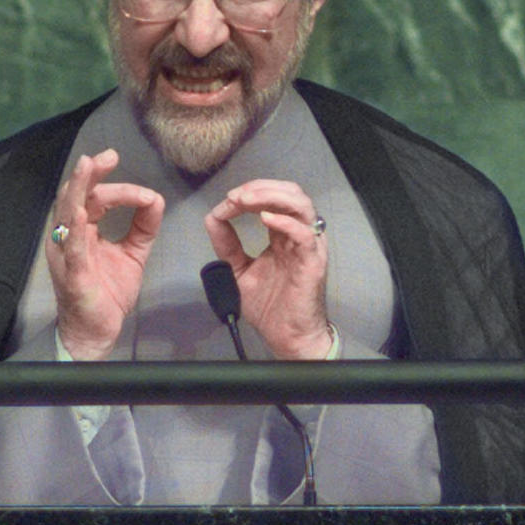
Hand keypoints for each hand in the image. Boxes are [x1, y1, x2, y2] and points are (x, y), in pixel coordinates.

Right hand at [45, 148, 164, 359]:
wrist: (96, 330)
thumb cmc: (106, 292)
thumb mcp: (132, 253)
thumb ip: (144, 227)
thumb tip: (157, 200)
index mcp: (83, 231)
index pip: (95, 198)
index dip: (115, 185)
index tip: (142, 190)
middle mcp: (70, 237)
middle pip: (76, 196)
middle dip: (90, 174)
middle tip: (107, 155)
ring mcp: (67, 254)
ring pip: (68, 214)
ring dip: (78, 189)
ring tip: (87, 167)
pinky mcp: (72, 274)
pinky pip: (72, 248)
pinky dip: (76, 230)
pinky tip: (82, 214)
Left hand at [204, 179, 329, 359]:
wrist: (286, 337)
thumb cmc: (271, 307)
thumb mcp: (239, 270)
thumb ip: (227, 245)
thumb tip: (212, 218)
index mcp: (283, 234)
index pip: (272, 199)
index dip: (248, 194)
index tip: (225, 203)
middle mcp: (299, 235)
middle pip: (290, 193)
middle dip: (260, 188)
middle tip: (234, 197)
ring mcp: (309, 247)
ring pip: (300, 205)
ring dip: (271, 196)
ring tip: (245, 200)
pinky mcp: (313, 263)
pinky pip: (305, 234)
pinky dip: (285, 222)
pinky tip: (264, 219)